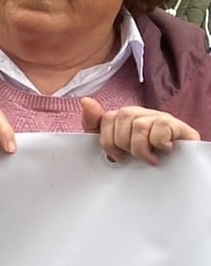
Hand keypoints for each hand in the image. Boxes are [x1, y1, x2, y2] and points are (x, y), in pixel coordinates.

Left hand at [82, 96, 200, 163]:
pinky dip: (160, 143)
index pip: (106, 118)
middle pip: (121, 117)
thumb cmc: (145, 155)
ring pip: (139, 124)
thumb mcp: (114, 144)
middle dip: (123, 144)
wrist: (180, 165)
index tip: (116, 156)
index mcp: (124, 117)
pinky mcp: (177, 125)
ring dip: (141, 148)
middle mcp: (141, 113)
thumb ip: (95, 125)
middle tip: (133, 157)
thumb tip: (85, 100)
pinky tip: (164, 150)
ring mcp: (159, 117)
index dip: (107, 141)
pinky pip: (161, 127)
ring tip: (149, 159)